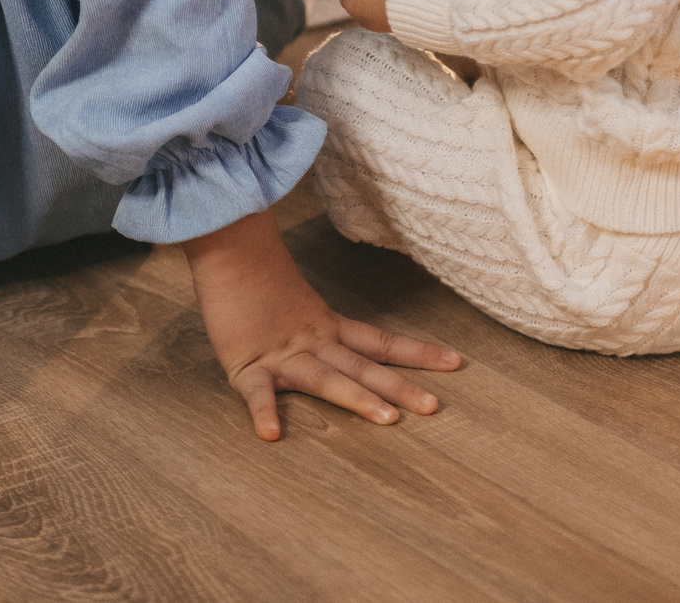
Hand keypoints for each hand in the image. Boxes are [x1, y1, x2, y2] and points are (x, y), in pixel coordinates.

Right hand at [184, 209, 461, 439]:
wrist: (225, 246)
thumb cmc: (255, 275)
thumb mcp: (294, 302)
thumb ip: (310, 319)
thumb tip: (331, 332)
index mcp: (326, 327)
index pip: (380, 341)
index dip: (417, 353)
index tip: (455, 363)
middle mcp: (312, 342)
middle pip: (362, 366)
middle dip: (399, 386)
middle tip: (434, 406)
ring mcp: (282, 353)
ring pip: (326, 378)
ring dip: (357, 398)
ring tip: (387, 419)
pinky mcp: (245, 362)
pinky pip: (256, 391)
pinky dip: (264, 410)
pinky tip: (272, 434)